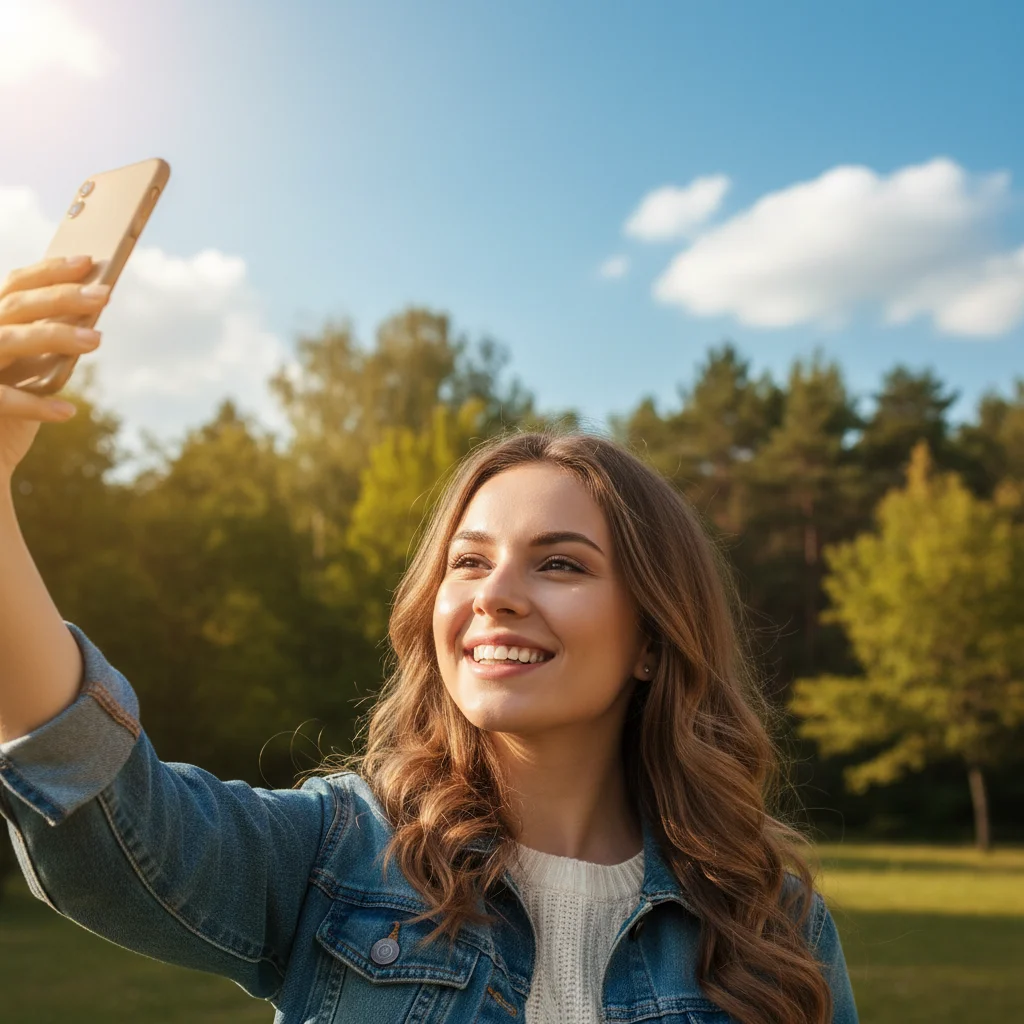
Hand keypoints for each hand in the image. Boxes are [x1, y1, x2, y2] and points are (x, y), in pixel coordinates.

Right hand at [0, 256, 109, 484]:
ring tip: (97, 339)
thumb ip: (52, 343)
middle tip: (104, 294)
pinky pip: (3, 399)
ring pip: (9, 342)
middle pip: (16, 306)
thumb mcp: (34, 369)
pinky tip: (67, 412)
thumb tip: (93, 313)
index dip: (49, 271)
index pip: (16, 285)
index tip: (88, 261)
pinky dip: (35, 405)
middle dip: (61, 297)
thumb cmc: (14, 405)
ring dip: (54, 337)